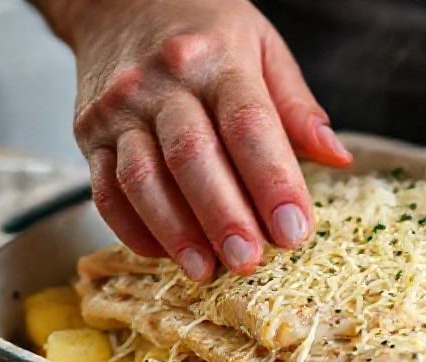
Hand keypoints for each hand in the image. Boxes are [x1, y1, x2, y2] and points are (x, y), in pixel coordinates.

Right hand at [40, 0, 351, 280]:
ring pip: (143, 180)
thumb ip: (296, 105)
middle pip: (193, 158)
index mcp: (216, 59)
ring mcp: (119, 110)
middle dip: (224, 217)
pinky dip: (133, 230)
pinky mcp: (89, 135)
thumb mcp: (261, 45)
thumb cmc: (200, 28)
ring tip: (206, 270)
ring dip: (176, 232)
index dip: (273, 182)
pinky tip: (164, 254)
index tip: (294, 230)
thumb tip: (337, 157)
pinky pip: (105, 191)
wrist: (116, 1)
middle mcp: (162, 83)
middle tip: (250, 261)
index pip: (249, 126)